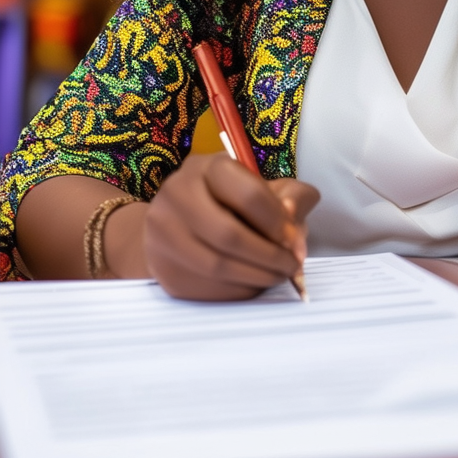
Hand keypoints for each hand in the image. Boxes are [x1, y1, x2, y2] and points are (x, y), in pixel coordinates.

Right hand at [135, 155, 318, 299]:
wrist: (178, 221)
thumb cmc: (231, 201)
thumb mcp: (265, 186)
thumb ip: (292, 196)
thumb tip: (292, 217)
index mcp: (207, 167)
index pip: (249, 195)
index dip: (279, 222)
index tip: (294, 239)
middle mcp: (177, 194)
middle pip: (228, 235)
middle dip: (269, 256)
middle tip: (291, 265)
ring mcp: (163, 233)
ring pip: (216, 265)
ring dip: (257, 277)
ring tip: (278, 276)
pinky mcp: (164, 269)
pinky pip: (206, 288)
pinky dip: (239, 290)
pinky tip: (253, 283)